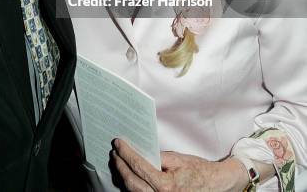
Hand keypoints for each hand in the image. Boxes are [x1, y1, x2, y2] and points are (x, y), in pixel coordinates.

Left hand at [112, 139, 247, 191]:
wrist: (215, 186)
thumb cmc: (199, 171)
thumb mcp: (178, 159)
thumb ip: (158, 158)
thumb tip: (140, 152)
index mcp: (166, 185)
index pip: (139, 167)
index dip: (126, 154)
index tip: (118, 143)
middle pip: (132, 182)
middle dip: (121, 166)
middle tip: (115, 153)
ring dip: (124, 177)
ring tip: (118, 162)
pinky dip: (132, 186)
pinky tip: (128, 175)